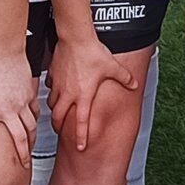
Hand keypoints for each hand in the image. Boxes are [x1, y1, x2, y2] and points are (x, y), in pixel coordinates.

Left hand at [0, 47, 37, 172]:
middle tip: (24, 165)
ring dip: (32, 140)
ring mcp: (21, 103)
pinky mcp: (29, 95)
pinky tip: (35, 125)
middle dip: (22, 154)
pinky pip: (35, 111)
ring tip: (32, 149)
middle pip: (18, 138)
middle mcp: (8, 110)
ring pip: (30, 127)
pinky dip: (36, 120)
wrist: (6, 50)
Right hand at [48, 35, 138, 151]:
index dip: (81, 136)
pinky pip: (50, 88)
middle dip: (58, 127)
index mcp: (83, 95)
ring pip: (52, 104)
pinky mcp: (52, 75)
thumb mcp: (112, 67)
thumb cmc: (92, 52)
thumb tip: (133, 84)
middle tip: (60, 130)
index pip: (81, 122)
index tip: (80, 147)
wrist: (75, 37)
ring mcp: (58, 85)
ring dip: (55, 110)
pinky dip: (52, 92)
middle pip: (58, 118)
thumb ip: (124, 78)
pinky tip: (57, 90)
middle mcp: (69, 93)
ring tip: (58, 112)